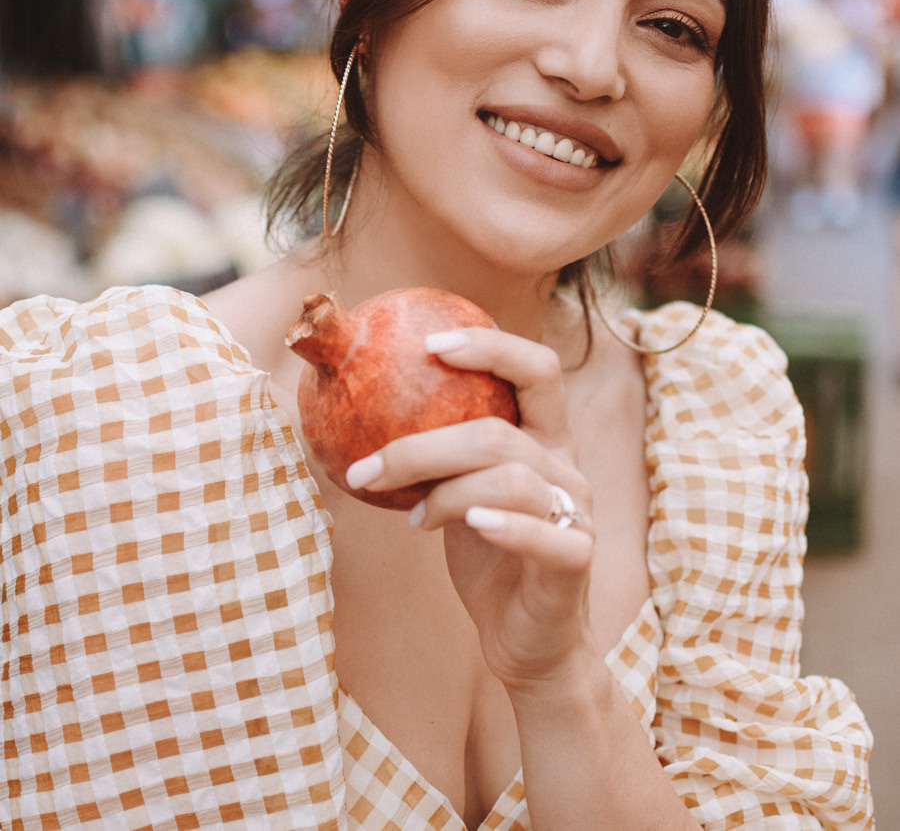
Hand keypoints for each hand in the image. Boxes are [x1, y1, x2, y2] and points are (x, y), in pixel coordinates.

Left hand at [344, 325, 596, 690]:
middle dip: (424, 445)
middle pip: (498, 431)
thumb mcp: (460, 499)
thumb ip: (439, 461)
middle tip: (369, 466)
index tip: (432, 344)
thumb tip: (361, 421)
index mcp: (544, 440)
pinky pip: (546, 534)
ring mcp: (576, 512)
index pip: (538, 370)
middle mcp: (565, 467)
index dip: (492, 346)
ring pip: (509, 477)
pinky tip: (471, 526)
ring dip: (445, 494)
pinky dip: (506, 525)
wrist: (531, 643)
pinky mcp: (577, 559)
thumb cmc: (491, 561)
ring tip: (413, 519)